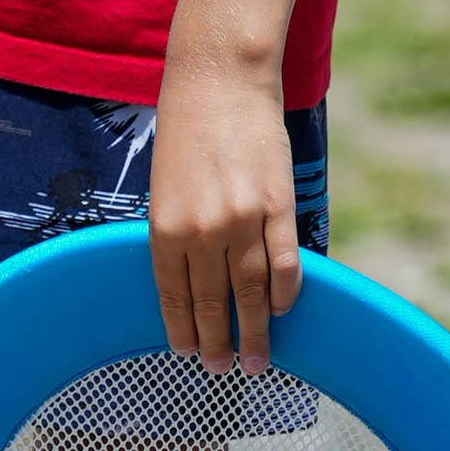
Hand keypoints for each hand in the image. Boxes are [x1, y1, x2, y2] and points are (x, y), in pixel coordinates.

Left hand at [147, 35, 301, 370]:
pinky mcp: (278, 206)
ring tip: (258, 361)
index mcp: (164, 226)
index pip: (173, 294)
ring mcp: (242, 220)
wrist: (220, 79)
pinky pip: (284, 263)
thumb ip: (174, 231)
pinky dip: (285, 292)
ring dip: (255, 331)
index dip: (181, 328)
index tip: (186, 353)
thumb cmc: (185, 128)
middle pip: (212, 302)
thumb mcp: (164, 184)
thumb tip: (190, 278)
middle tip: (222, 371)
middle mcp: (202, 230)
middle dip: (217, 342)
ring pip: (250, 292)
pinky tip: (283, 310)